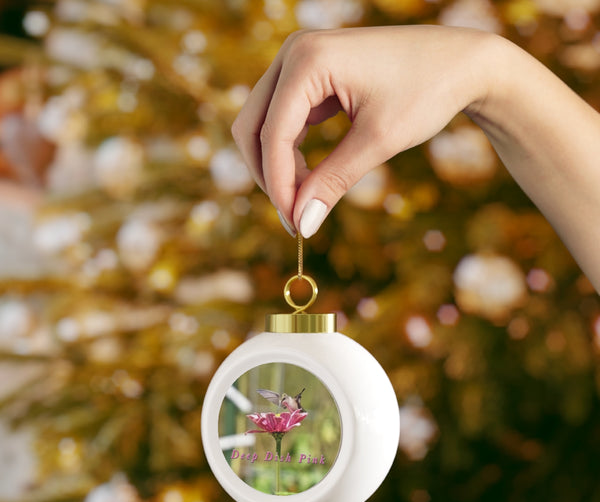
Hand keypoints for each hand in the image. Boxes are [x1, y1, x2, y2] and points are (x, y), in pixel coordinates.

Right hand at [231, 25, 491, 236]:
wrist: (461, 62)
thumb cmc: (426, 91)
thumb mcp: (378, 142)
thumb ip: (333, 182)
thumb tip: (303, 224)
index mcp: (308, 60)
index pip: (272, 135)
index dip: (279, 186)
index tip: (295, 225)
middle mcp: (294, 53)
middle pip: (252, 127)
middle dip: (269, 176)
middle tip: (295, 216)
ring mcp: (299, 62)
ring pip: (263, 125)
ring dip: (277, 166)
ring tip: (306, 200)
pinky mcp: (310, 75)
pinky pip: (283, 119)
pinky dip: (290, 152)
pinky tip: (310, 177)